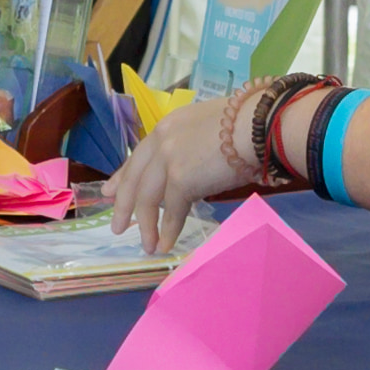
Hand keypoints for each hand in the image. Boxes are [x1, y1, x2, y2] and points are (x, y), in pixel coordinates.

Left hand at [100, 88, 260, 250]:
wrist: (259, 124)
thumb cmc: (246, 124)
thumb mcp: (208, 128)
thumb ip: (190, 145)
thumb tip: (191, 169)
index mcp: (167, 126)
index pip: (139, 156)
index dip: (123, 176)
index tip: (111, 191)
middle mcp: (162, 141)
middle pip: (135, 180)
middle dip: (123, 205)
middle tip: (117, 226)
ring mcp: (169, 159)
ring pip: (148, 199)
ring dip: (146, 226)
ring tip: (146, 246)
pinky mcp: (181, 179)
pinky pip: (172, 211)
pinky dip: (168, 231)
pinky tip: (164, 245)